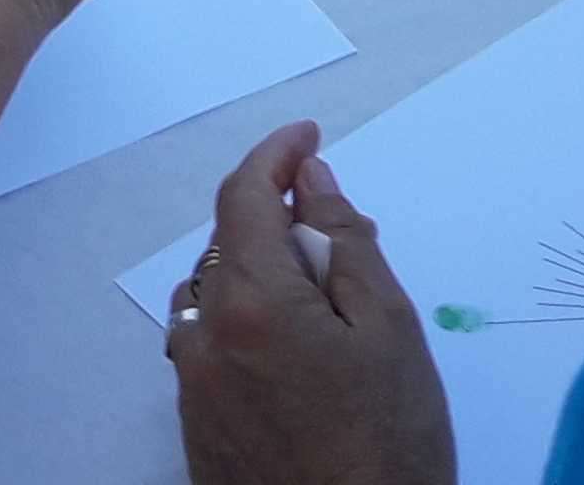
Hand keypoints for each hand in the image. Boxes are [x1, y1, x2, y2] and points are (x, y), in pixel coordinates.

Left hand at [169, 124, 454, 484]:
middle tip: (343, 233)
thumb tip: (312, 181)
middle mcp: (204, 337)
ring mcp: (193, 386)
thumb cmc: (389, 447)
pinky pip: (212, 345)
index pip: (245, 195)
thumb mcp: (390, 328)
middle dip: (279, 221)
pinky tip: (300, 354)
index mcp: (251, 302)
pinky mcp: (197, 428)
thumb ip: (346, 242)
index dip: (277, 154)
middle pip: (229, 244)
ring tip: (329, 301)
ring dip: (260, 274)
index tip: (309, 137)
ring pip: (216, 294)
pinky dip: (247, 325)